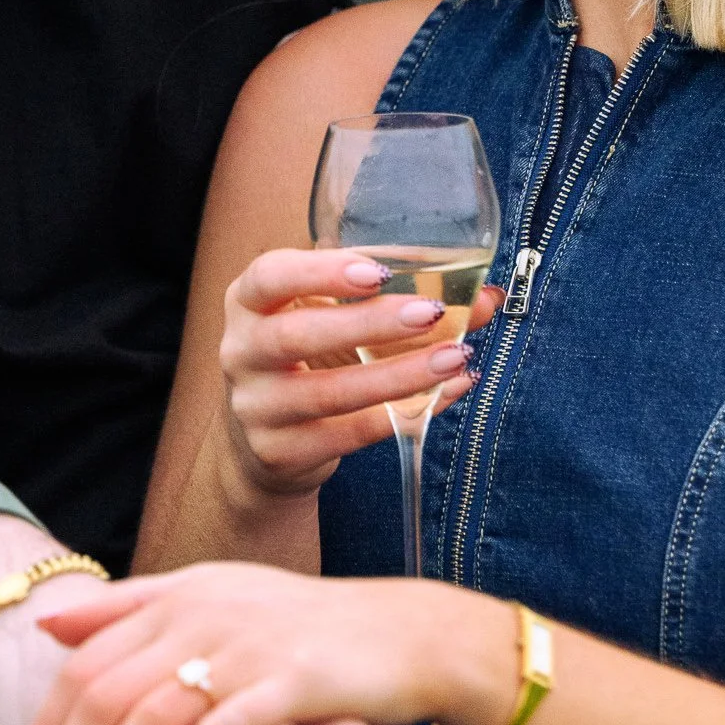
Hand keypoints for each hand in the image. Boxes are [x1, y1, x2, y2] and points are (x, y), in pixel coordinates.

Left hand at [9, 561, 512, 724]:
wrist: (406, 633)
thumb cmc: (306, 629)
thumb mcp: (214, 600)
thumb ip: (132, 607)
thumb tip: (47, 622)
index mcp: (181, 592)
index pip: (85, 658)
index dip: (45, 724)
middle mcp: (204, 610)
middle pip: (103, 689)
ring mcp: (247, 643)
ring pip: (148, 713)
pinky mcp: (292, 680)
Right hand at [220, 247, 498, 499]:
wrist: (263, 441)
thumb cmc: (308, 359)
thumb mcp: (331, 316)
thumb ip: (397, 297)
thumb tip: (483, 295)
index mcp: (249, 302)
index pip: (270, 276)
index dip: (322, 272)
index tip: (378, 271)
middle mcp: (241, 351)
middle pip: (296, 335)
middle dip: (369, 323)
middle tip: (430, 312)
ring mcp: (256, 407)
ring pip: (328, 392)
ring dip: (399, 375)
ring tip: (454, 357)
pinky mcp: (280, 452)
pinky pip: (347, 434)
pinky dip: (401, 415)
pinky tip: (444, 394)